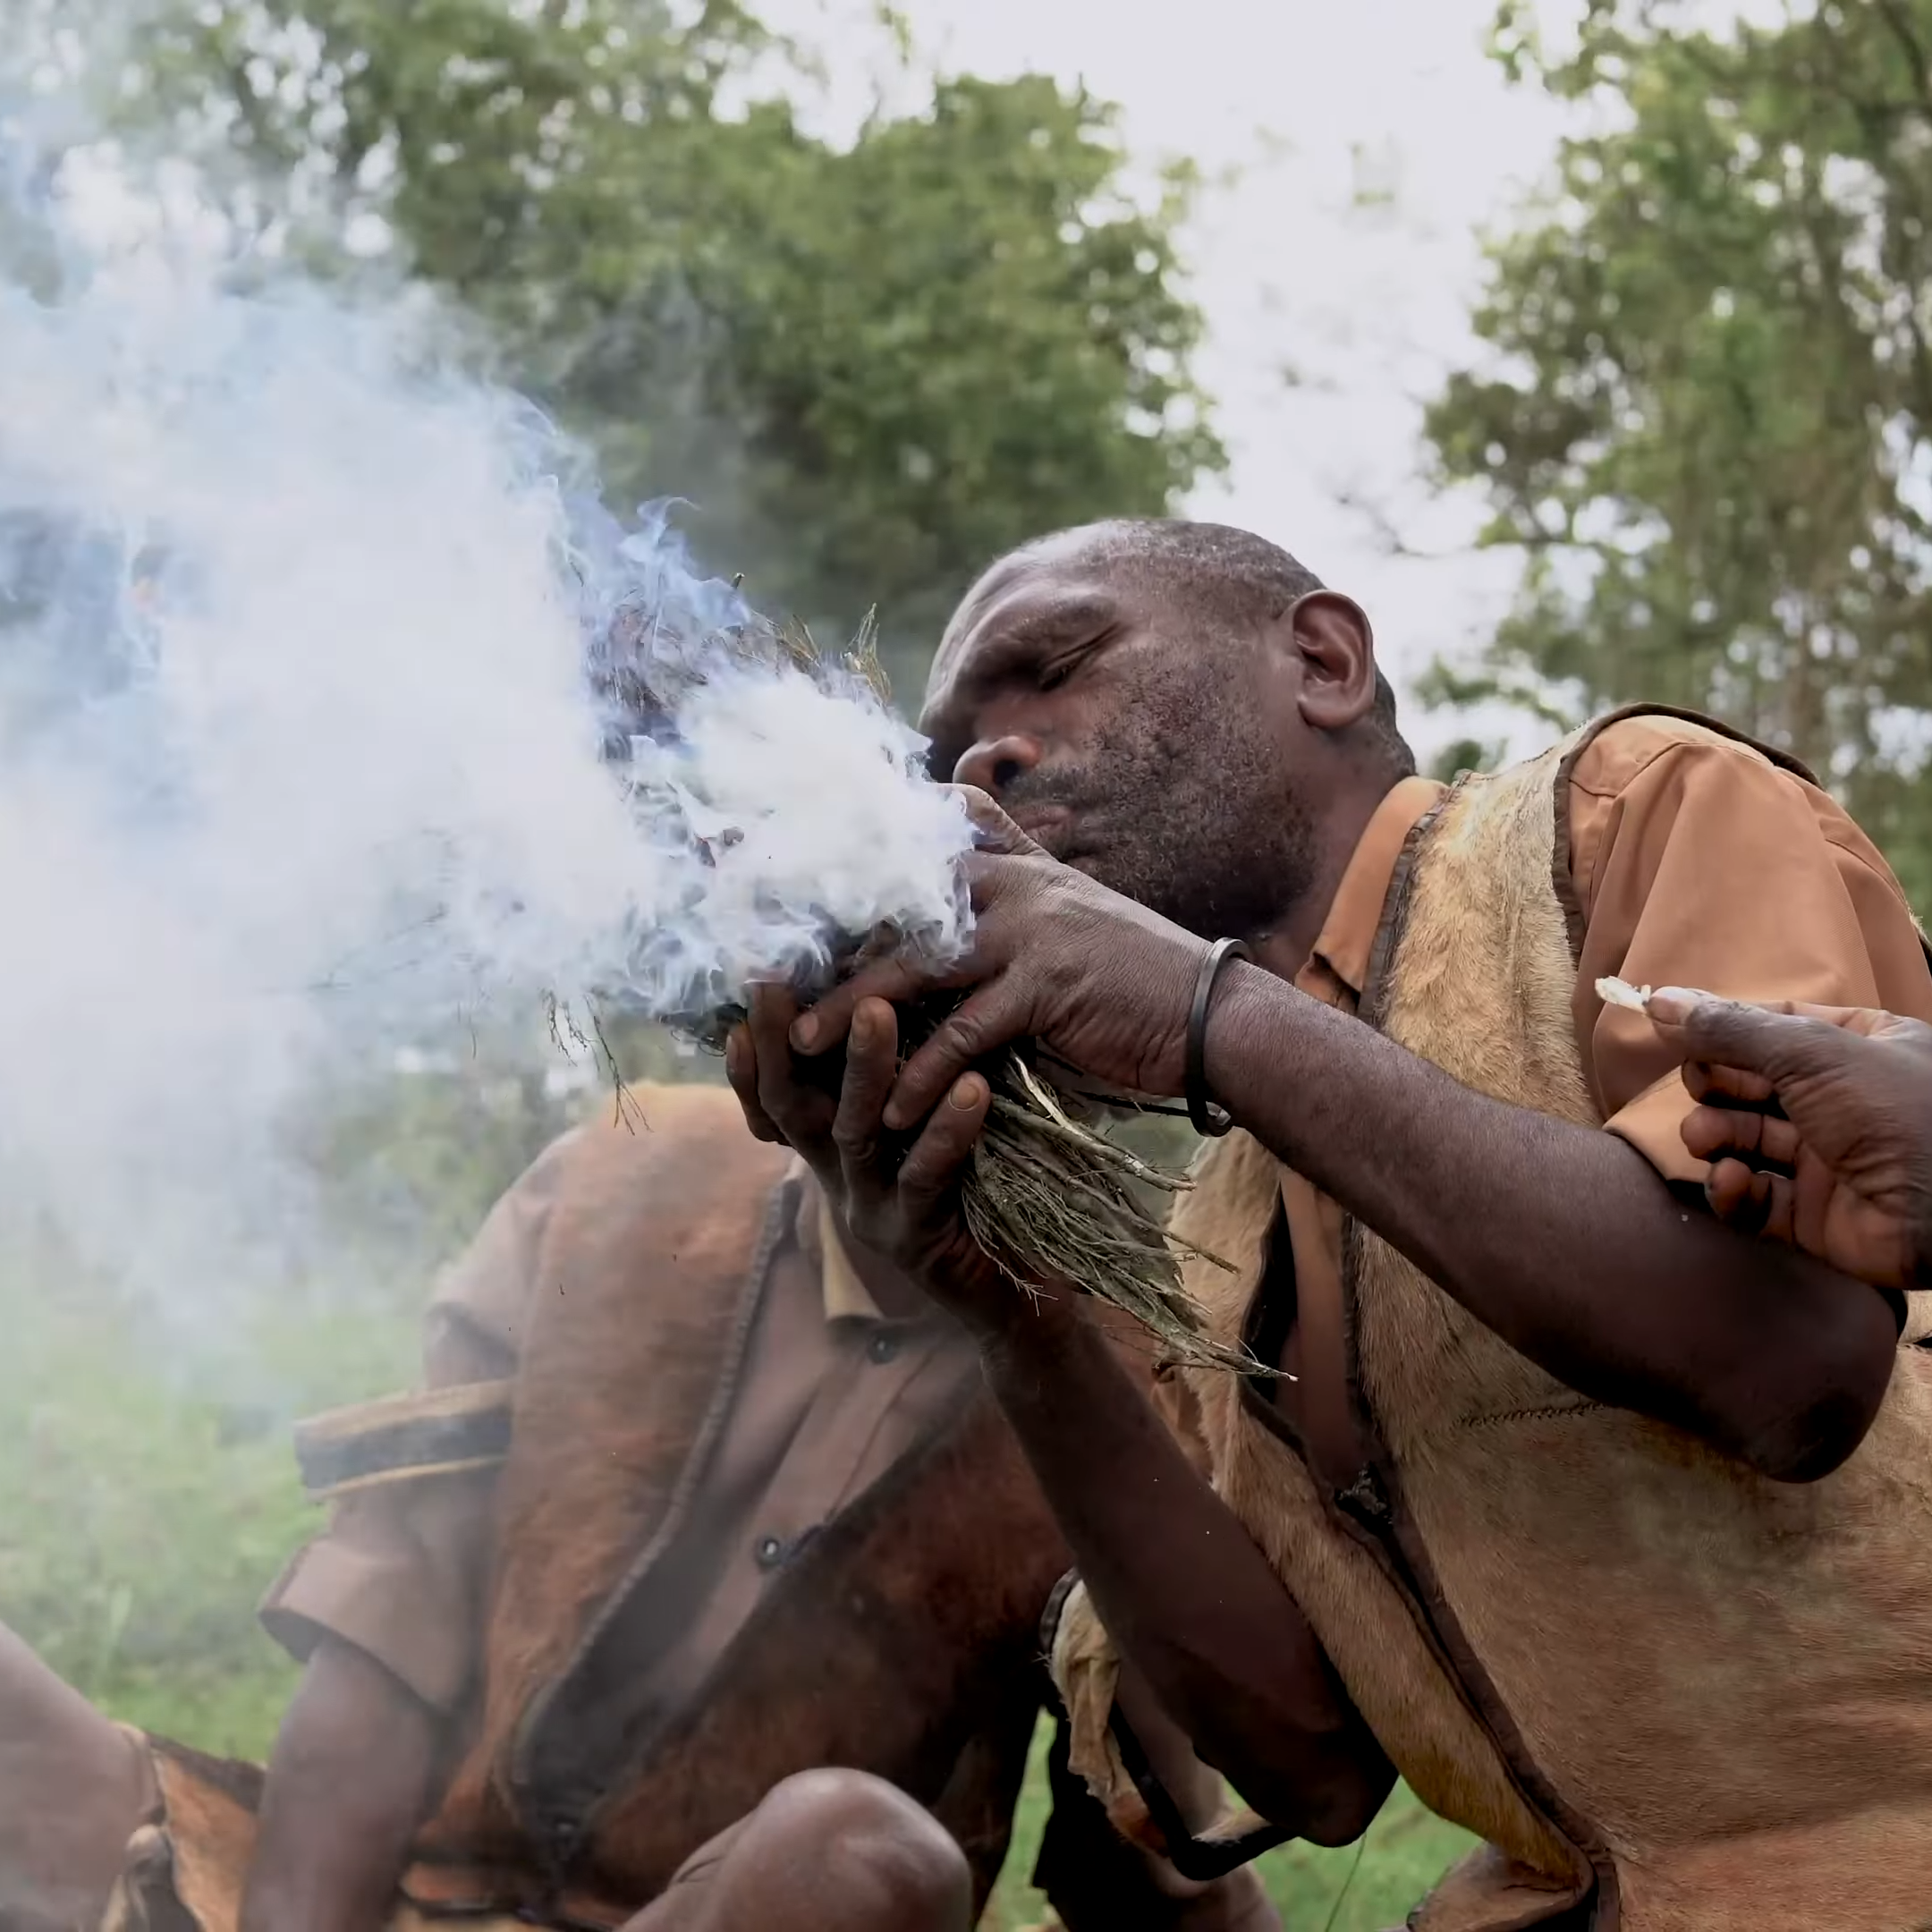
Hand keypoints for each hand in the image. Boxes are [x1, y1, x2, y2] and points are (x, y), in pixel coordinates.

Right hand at [727, 982, 1029, 1336]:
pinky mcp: (917, 1238)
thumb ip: (896, 1078)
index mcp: (835, 1151)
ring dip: (863, 1070)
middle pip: (798, 1107)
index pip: (777, 1096)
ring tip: (878, 1011)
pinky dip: (945, 1129)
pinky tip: (971, 1087)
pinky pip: (924, 1176)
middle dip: (785, 1044)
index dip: (757, 1049)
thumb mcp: (920, 1127)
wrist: (1013, 1293)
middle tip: (784, 983)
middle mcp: (842, 1179)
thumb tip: (883, 992)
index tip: (754, 988)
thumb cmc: (972, 1190)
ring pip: (856, 1133)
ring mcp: (874, 1210)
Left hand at [785, 788, 1210, 1129]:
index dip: (845, 872)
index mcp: (1008, 865)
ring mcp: (1028, 930)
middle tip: (767, 986)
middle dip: (828, 947)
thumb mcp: (1060, 921)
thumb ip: (1002, 902)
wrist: (1209, 1015)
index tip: (787, 905)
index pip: (910, 849)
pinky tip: (891, 1110)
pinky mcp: (1044, 986)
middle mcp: (1011, 884)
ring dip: (853, 1012)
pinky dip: (922, 1074)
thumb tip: (929, 918)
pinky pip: (963, 1031)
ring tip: (800, 1048)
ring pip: (914, 965)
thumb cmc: (1127, 980)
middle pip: (893, 906)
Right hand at [1647, 989, 1931, 1290]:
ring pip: (1747, 1140)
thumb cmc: (1889, 1111)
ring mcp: (1828, 1161)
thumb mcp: (1809, 1051)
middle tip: (1701, 1087)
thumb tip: (1656, 1000)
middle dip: (1716, 1085)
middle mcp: (1844, 1101)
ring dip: (1715, 1135)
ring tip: (1705, 1137)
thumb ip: (1730, 1028)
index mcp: (1860, 1047)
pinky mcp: (1814, 1217)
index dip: (1723, 1029)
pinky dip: (1734, 1190)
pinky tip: (1730, 1181)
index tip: (1673, 1029)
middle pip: (1752, 1084)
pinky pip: (1756, 1199)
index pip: (1775, 1027)